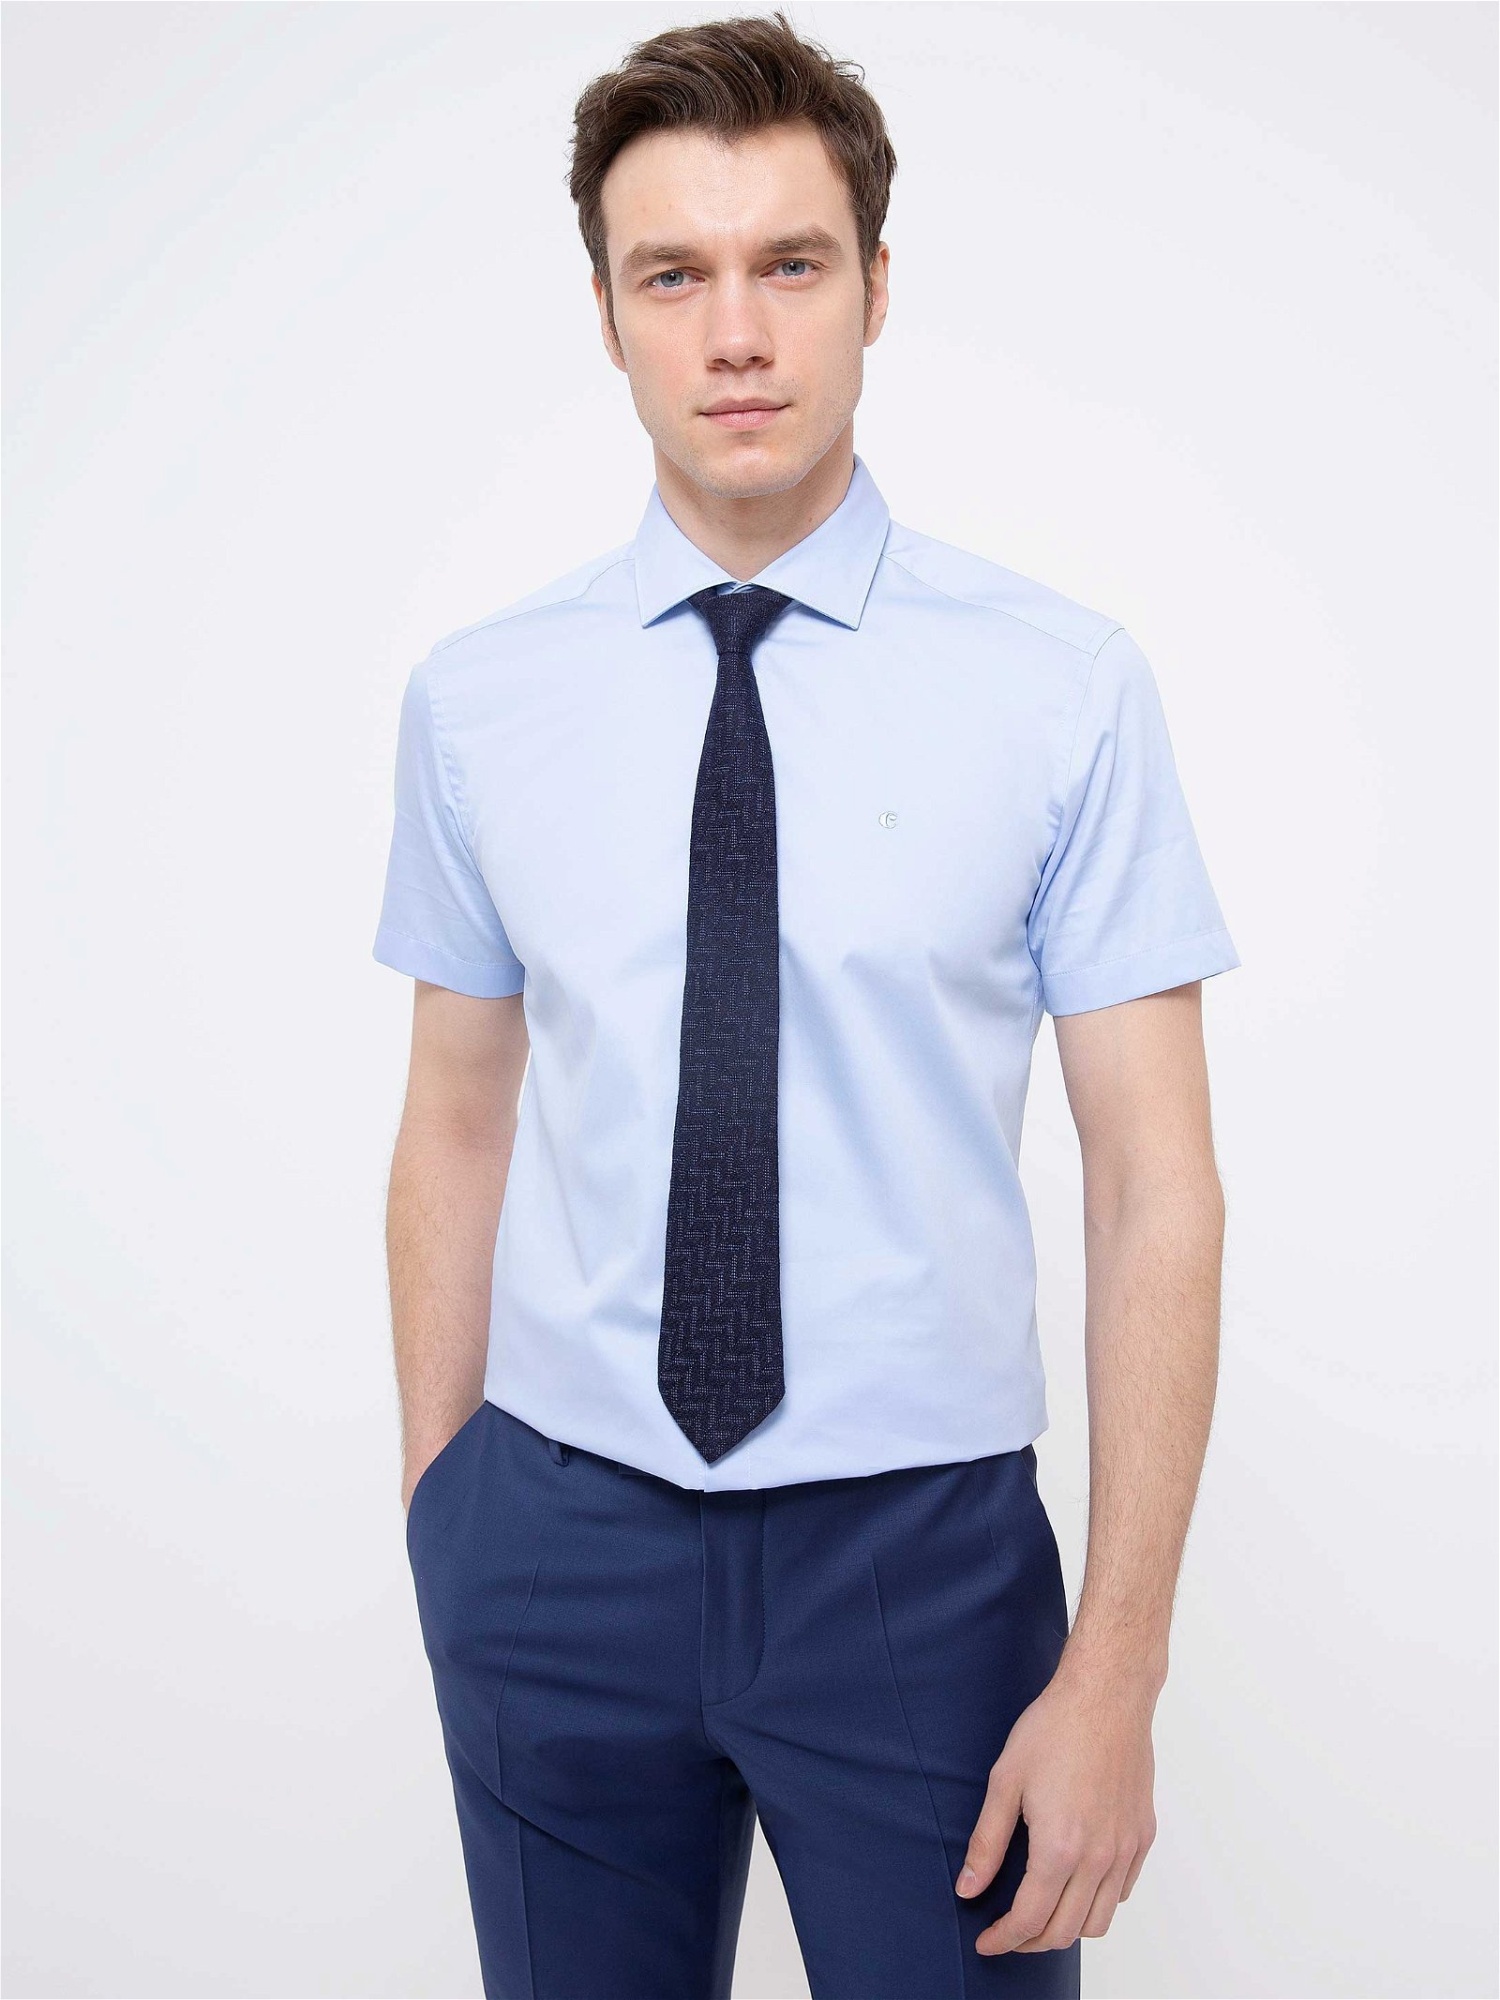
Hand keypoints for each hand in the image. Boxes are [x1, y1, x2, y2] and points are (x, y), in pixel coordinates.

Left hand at [956, 1664, 1158, 1954]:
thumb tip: (967, 1889)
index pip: (1029, 1920)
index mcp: (1059, 1848)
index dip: (1003, 1939)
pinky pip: (1121, 1891)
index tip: (986, 1942)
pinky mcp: (1142, 1836)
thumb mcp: (1004, 1782)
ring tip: (1040, 1912)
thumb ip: (986, 1843)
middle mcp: (1098, 1859)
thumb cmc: (1053, 1730)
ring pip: (1098, 1921)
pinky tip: (1074, 1881)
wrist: (1106, 1696)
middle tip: (1007, 1932)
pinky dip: (1097, 1901)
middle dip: (1030, 1942)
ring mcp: (1125, 1850)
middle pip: (1064, 1932)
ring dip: (1066, 1928)